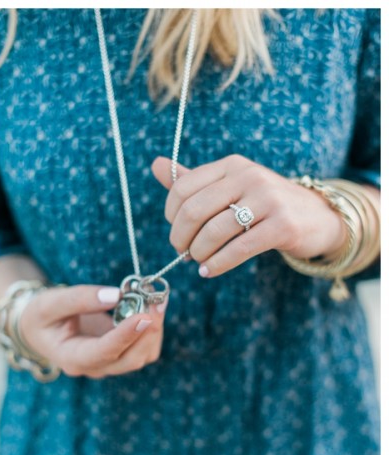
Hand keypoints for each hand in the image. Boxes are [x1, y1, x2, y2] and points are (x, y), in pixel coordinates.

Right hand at [18, 284, 167, 378]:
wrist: (39, 327)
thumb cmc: (40, 316)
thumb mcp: (49, 303)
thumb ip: (79, 299)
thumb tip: (116, 295)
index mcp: (71, 358)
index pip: (103, 352)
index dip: (125, 336)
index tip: (143, 316)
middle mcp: (93, 367)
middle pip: (130, 359)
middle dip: (147, 332)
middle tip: (157, 301)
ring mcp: (108, 363)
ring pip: (142, 356)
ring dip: (154, 330)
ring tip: (157, 300)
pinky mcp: (119, 353)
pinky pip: (144, 348)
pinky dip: (152, 329)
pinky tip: (151, 307)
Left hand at [152, 155, 346, 277]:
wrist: (316, 217)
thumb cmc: (262, 203)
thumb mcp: (229, 185)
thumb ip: (192, 179)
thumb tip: (155, 164)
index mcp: (231, 165)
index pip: (182, 188)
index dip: (171, 215)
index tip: (177, 231)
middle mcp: (249, 176)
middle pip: (193, 211)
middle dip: (180, 238)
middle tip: (183, 252)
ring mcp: (269, 200)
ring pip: (213, 232)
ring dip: (198, 253)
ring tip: (198, 262)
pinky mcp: (283, 226)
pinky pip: (238, 249)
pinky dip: (217, 264)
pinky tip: (209, 271)